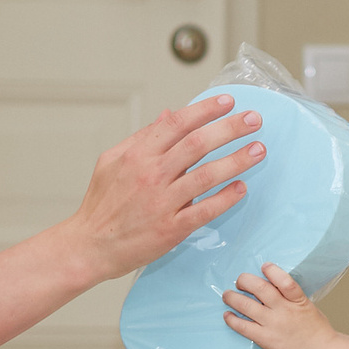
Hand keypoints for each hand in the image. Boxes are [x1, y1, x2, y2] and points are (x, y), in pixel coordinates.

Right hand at [67, 98, 265, 280]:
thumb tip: (168, 114)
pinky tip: (241, 188)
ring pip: (206, 175)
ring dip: (236, 160)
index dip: (206, 110)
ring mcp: (162, 202)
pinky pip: (204, 211)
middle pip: (198, 144)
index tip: (229, 102)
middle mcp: (151, 174)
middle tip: (254, 120)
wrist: (89, 246)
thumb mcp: (113, 161)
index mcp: (138, 154)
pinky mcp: (171, 229)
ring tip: (258, 150)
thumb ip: (142, 137)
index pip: (178, 124)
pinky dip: (225, 199)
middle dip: (230, 129)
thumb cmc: (101, 204)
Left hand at [223, 265, 338, 348]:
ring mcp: (273, 324)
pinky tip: (228, 315)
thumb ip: (293, 298)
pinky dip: (232, 319)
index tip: (264, 266)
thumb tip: (275, 289)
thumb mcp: (309, 308)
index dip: (272, 271)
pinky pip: (243, 326)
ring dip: (232, 297)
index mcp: (298, 300)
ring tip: (227, 295)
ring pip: (246, 305)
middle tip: (240, 282)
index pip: (284, 280)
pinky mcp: (265, 339)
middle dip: (245, 281)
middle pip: (260, 288)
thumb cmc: (318, 333)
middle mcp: (284, 310)